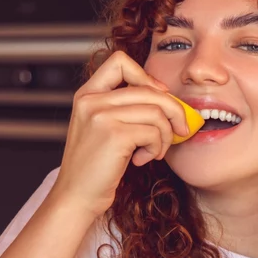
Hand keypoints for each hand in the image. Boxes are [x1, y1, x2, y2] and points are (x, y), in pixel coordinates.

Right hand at [53, 51, 190, 215]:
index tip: (158, 97)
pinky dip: (157, 148)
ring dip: (165, 136)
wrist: (77, 196)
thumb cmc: (95, 166)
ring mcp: (100, 116)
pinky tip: (142, 159)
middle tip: (180, 129)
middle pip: (150, 89)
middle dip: (174, 111)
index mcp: (87, 94)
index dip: (146, 76)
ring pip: (157, 112)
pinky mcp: (114, 135)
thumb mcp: (102, 127)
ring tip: (155, 151)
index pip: (120, 61)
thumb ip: (123, 107)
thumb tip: (168, 96)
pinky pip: (154, 132)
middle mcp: (91, 100)